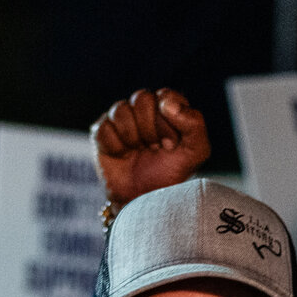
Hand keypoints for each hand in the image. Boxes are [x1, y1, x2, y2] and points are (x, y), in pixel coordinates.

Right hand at [91, 89, 210, 206]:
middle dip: (150, 129)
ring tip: (138, 152)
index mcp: (168, 107)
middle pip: (142, 98)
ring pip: (121, 110)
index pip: (165, 96)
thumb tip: (166, 103)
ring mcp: (121, 119)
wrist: (143, 200)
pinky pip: (104, 128)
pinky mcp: (101, 132)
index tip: (171, 145)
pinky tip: (122, 156)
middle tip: (154, 148)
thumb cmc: (170, 174)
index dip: (167, 122)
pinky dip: (115, 147)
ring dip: (132, 138)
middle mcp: (144, 108)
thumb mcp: (195, 152)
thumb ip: (194, 123)